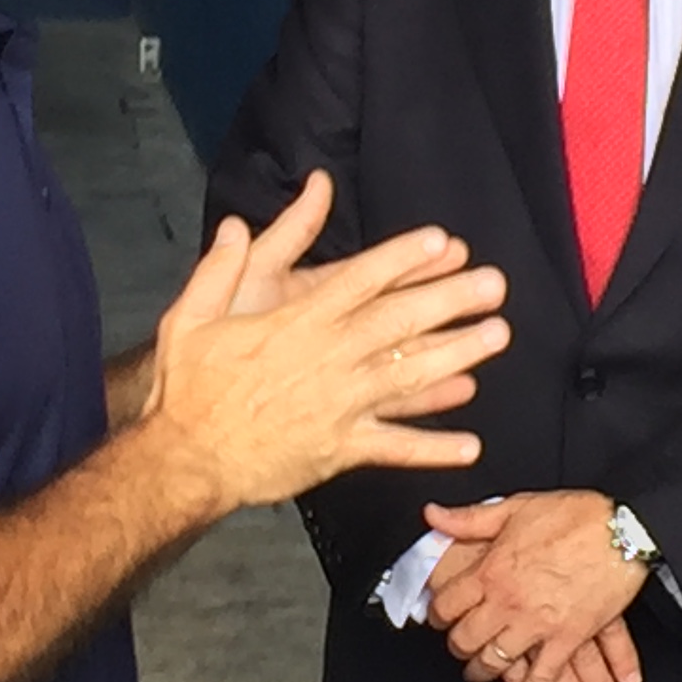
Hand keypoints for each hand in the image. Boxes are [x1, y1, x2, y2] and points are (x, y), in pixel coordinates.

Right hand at [142, 174, 508, 511]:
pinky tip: (472, 444)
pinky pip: (395, 446)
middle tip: (495, 284)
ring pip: (408, 378)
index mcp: (296, 323)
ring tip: (497, 336)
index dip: (402, 258)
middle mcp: (327, 360)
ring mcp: (339, 406)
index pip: (358, 281)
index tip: (443, 242)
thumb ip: (221, 266)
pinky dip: (433, 448)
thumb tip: (238, 222)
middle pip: (398, 323)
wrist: (185, 459)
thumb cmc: (187, 387)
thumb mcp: (192, 316)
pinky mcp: (340, 449)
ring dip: (457, 356)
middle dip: (449, 300)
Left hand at [426, 491, 650, 681]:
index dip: (437, 613)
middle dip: (457, 646)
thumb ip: (469, 519)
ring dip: (483, 672)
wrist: (623, 530)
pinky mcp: (567, 640)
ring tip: (479, 673)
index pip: (447, 604)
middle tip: (459, 646)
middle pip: (465, 639)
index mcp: (492, 570)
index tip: (439, 616)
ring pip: (495, 662)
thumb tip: (432, 515)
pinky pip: (540, 679)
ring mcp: (537, 625)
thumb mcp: (514, 507)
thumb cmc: (573, 515)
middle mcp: (508, 602)